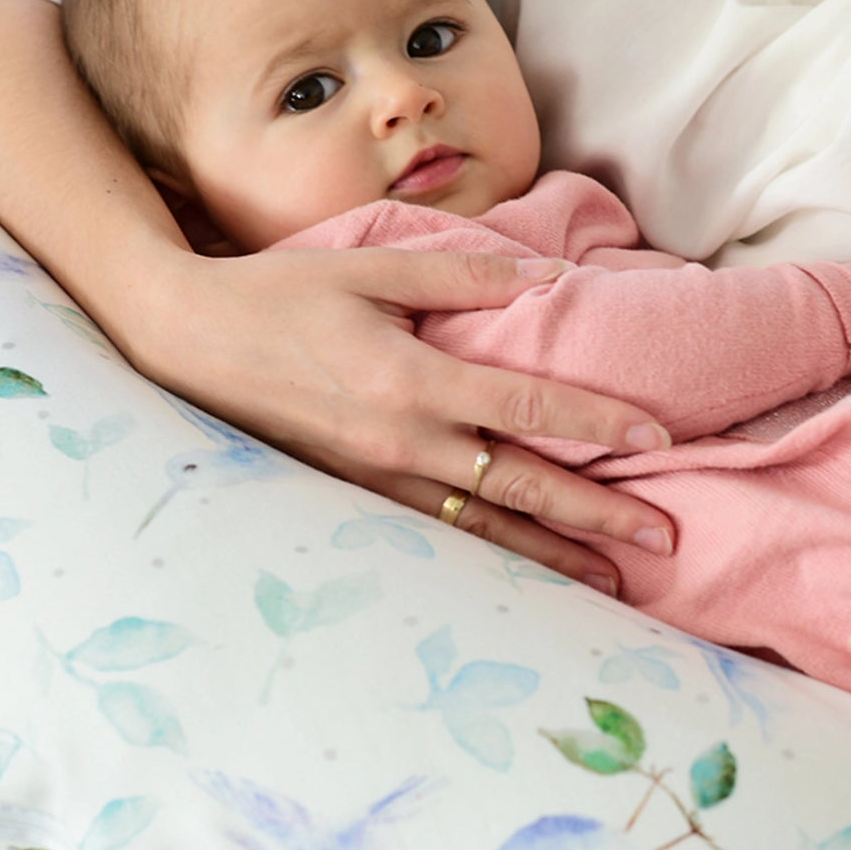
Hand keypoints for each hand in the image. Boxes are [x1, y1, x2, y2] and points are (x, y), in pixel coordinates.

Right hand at [128, 243, 675, 594]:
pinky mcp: (353, 496)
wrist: (186, 344)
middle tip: (664, 540)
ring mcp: (375, 479)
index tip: (659, 439)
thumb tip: (548, 279)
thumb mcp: (371, 268)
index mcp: (411, 378)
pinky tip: (523, 574)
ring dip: (552, 554)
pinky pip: (436, 532)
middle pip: (520, 486)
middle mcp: (401, 442)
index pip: (528, 407)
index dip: (598, 423)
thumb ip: (461, 275)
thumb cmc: (279, 294)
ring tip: (613, 581)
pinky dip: (488, 557)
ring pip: (482, 527)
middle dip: (597, 516)